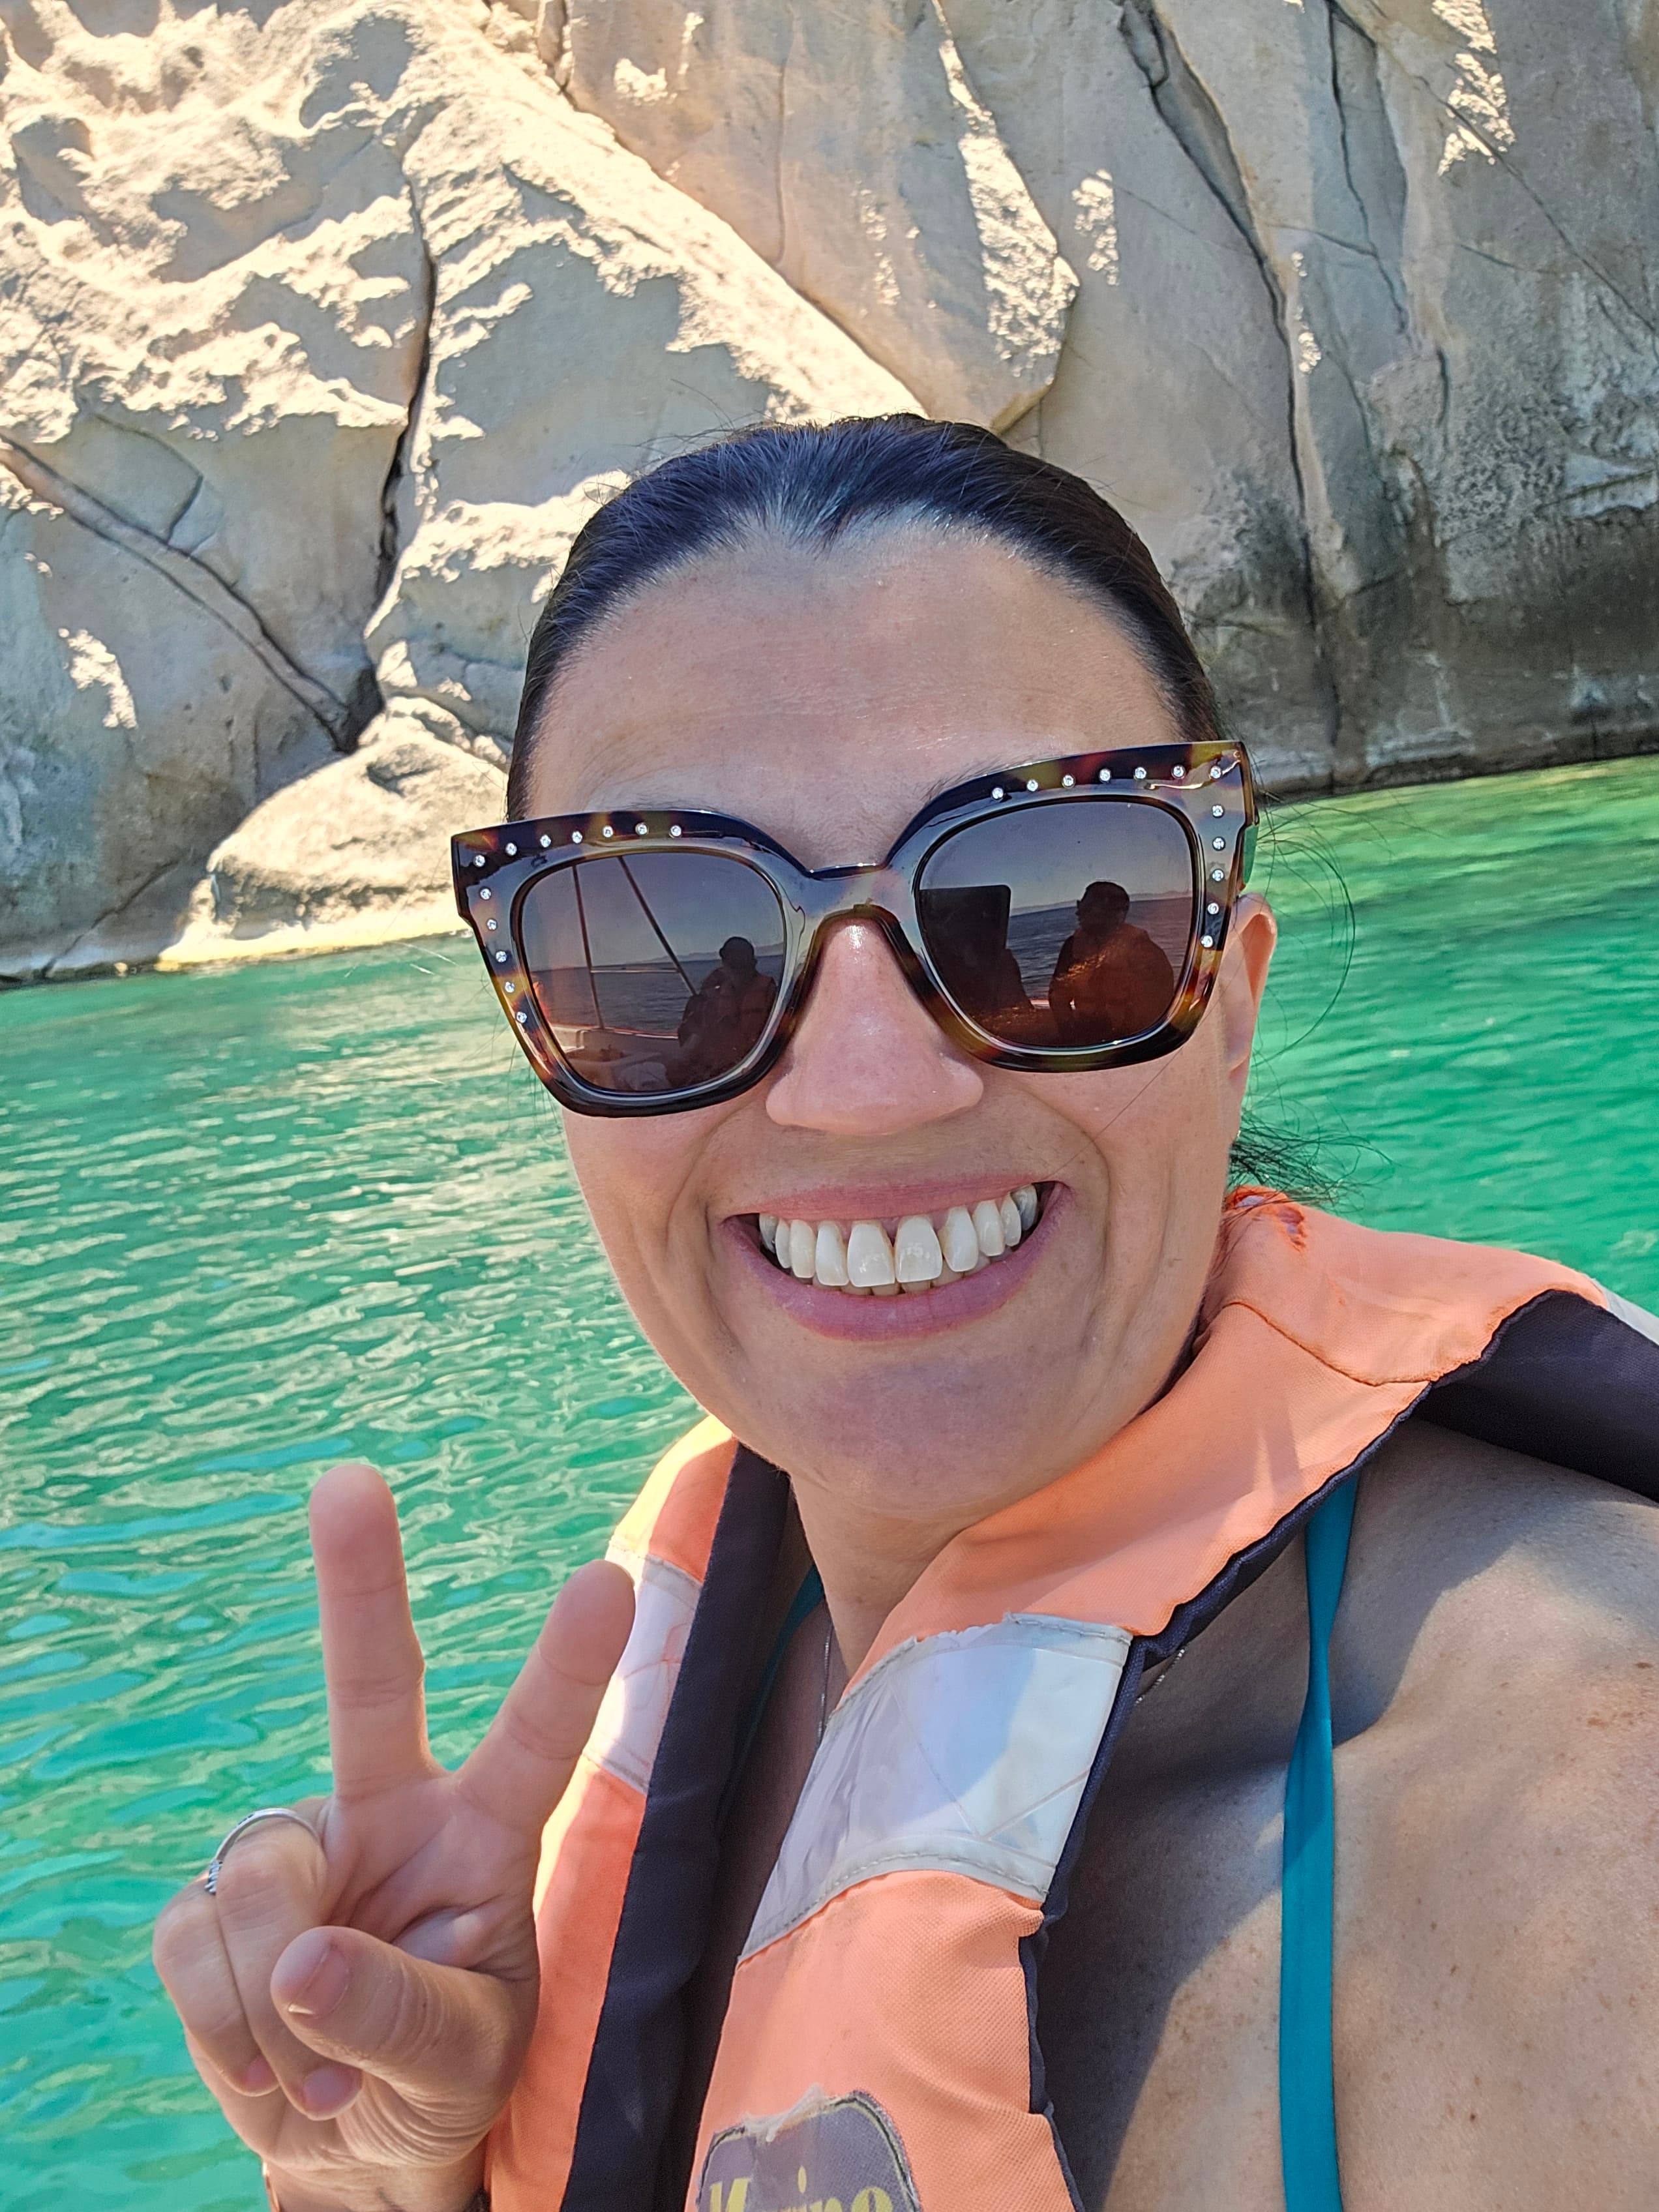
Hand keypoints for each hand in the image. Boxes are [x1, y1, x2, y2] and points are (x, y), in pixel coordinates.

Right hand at [152, 1463, 633, 2211]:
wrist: (350, 2146)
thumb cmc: (441, 2083)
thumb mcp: (460, 2067)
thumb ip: (400, 2018)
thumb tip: (304, 1960)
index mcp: (484, 1838)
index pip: (535, 1741)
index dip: (566, 1665)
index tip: (609, 1579)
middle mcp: (393, 1812)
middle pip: (373, 1683)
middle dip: (359, 1581)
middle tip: (348, 1480)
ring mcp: (300, 1847)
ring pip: (265, 1879)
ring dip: (277, 2006)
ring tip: (315, 2071)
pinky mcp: (214, 1900)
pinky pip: (196, 1942)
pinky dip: (225, 2028)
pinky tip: (265, 2065)